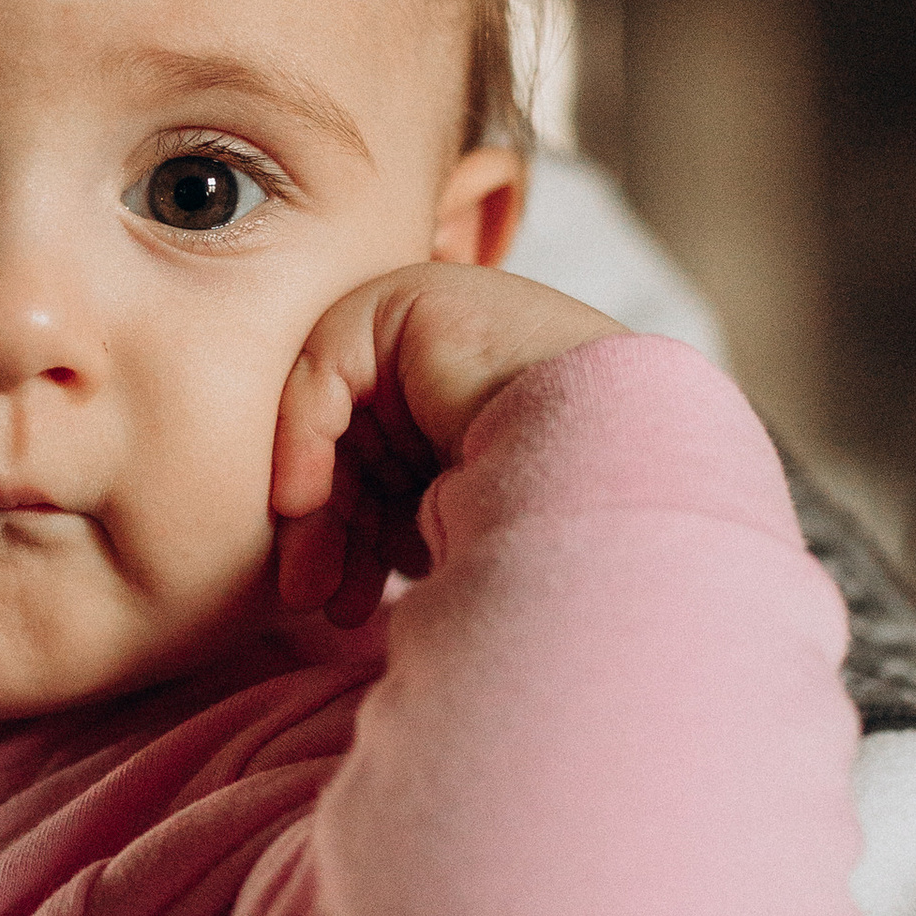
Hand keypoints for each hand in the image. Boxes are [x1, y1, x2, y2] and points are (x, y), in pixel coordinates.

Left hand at [271, 263, 621, 621]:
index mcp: (478, 431)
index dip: (353, 549)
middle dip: (329, 538)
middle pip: (353, 459)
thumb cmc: (558, 519)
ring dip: (315, 511)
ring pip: (333, 427)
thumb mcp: (461, 538)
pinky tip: (302, 502)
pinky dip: (301, 441)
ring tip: (311, 587)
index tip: (340, 611)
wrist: (615, 464)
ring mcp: (430, 339)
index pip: (386, 488)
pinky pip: (323, 371)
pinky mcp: (407, 304)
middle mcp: (452, 380)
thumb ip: (406, 538)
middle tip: (311, 601)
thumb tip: (327, 586)